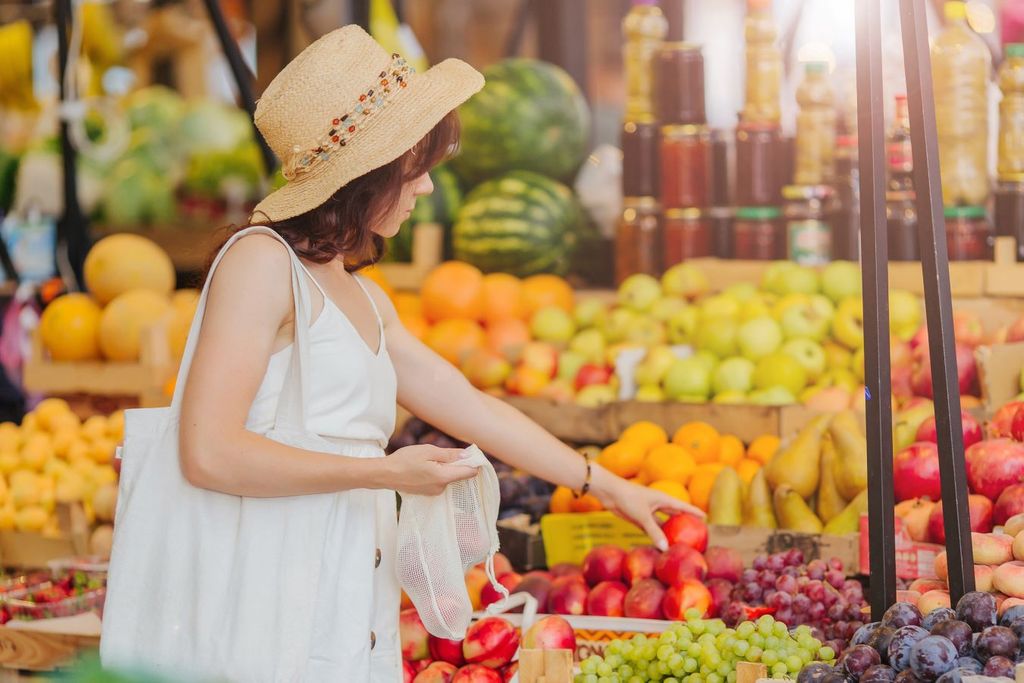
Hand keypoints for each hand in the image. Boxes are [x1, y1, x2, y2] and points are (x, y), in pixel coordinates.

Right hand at [386, 444, 479, 494]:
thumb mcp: (428, 451)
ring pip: (448, 477)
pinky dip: (437, 474)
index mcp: (444, 477)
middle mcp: (442, 488)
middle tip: (443, 453)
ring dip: (445, 468)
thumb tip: (467, 455)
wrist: (385, 474)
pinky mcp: (427, 493)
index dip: (473, 462)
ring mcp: (434, 492)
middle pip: (459, 475)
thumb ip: (449, 454)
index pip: (469, 473)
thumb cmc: (405, 460)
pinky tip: (424, 468)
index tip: (471, 454)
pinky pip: (439, 482)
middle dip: (456, 463)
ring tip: (429, 460)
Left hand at [591, 464, 705, 550]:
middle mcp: (658, 505)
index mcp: (663, 499)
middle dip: (684, 523)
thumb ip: (654, 532)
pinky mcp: (639, 517)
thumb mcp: (643, 516)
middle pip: (675, 515)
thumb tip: (666, 548)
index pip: (684, 507)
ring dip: (669, 532)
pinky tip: (660, 545)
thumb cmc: (628, 498)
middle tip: (694, 533)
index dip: (695, 512)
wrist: (609, 491)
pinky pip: (651, 528)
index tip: (706, 518)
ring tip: (679, 543)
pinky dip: (656, 535)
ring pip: (662, 523)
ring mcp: (648, 511)